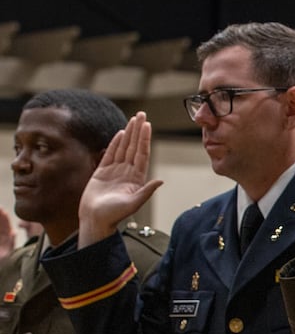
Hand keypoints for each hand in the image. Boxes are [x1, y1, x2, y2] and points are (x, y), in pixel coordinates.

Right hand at [78, 111, 162, 246]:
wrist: (95, 219)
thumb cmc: (114, 215)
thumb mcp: (133, 203)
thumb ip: (146, 191)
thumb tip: (160, 181)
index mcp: (137, 178)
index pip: (142, 154)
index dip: (145, 139)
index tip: (147, 125)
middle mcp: (128, 172)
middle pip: (134, 147)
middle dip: (138, 131)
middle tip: (141, 114)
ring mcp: (115, 171)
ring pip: (123, 148)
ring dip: (128, 134)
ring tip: (133, 120)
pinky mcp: (102, 172)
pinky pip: (110, 154)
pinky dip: (115, 143)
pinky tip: (121, 134)